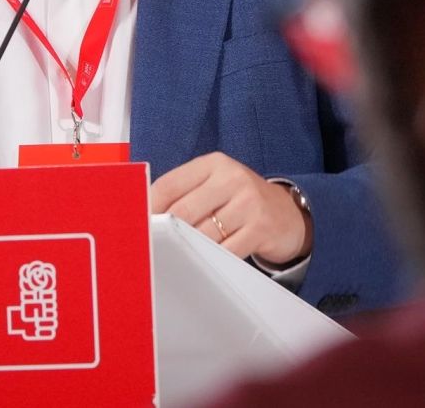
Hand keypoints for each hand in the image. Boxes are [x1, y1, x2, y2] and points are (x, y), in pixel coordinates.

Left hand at [150, 152, 310, 263]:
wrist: (288, 214)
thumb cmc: (241, 200)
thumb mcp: (216, 185)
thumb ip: (185, 193)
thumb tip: (148, 217)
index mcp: (214, 164)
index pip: (170, 184)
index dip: (149, 207)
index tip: (137, 225)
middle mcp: (232, 178)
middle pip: (182, 211)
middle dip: (165, 231)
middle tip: (152, 246)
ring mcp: (248, 203)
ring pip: (202, 234)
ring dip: (187, 248)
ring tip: (177, 254)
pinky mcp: (260, 228)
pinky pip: (225, 251)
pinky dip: (211, 258)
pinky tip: (205, 261)